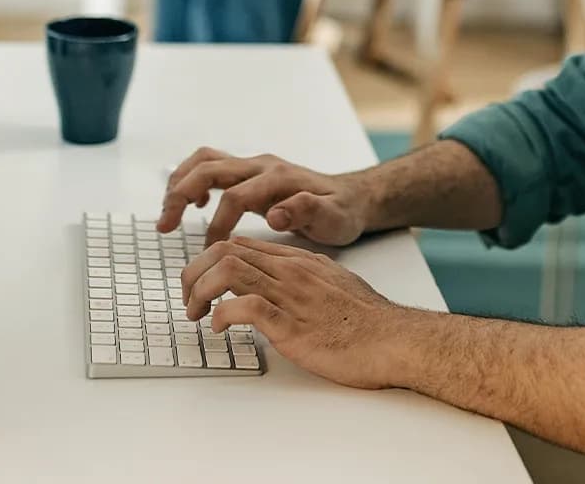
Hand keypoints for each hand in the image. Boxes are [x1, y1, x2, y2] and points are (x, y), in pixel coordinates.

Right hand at [159, 147, 370, 246]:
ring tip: (167, 214)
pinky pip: (211, 167)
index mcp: (278, 178)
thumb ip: (307, 212)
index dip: (217, 225)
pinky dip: (193, 181)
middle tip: (164, 226)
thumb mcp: (334, 219)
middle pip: (208, 168)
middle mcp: (261, 165)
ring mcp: (253, 166)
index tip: (211, 251)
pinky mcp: (249, 173)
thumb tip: (275, 215)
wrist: (352, 197)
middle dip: (180, 194)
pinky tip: (194, 206)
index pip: (234, 197)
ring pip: (204, 161)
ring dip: (180, 183)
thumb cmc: (342, 212)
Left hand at [182, 237, 417, 389]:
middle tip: (189, 300)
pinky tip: (219, 328)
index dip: (210, 260)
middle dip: (194, 272)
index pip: (241, 244)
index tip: (201, 283)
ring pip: (227, 270)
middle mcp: (290, 271)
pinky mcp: (291, 324)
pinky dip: (222, 314)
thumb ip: (303, 282)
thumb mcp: (332, 287)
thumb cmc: (368, 321)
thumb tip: (276, 292)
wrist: (395, 339)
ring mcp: (290, 295)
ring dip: (200, 291)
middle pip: (225, 250)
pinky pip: (245, 306)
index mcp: (299, 261)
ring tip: (196, 313)